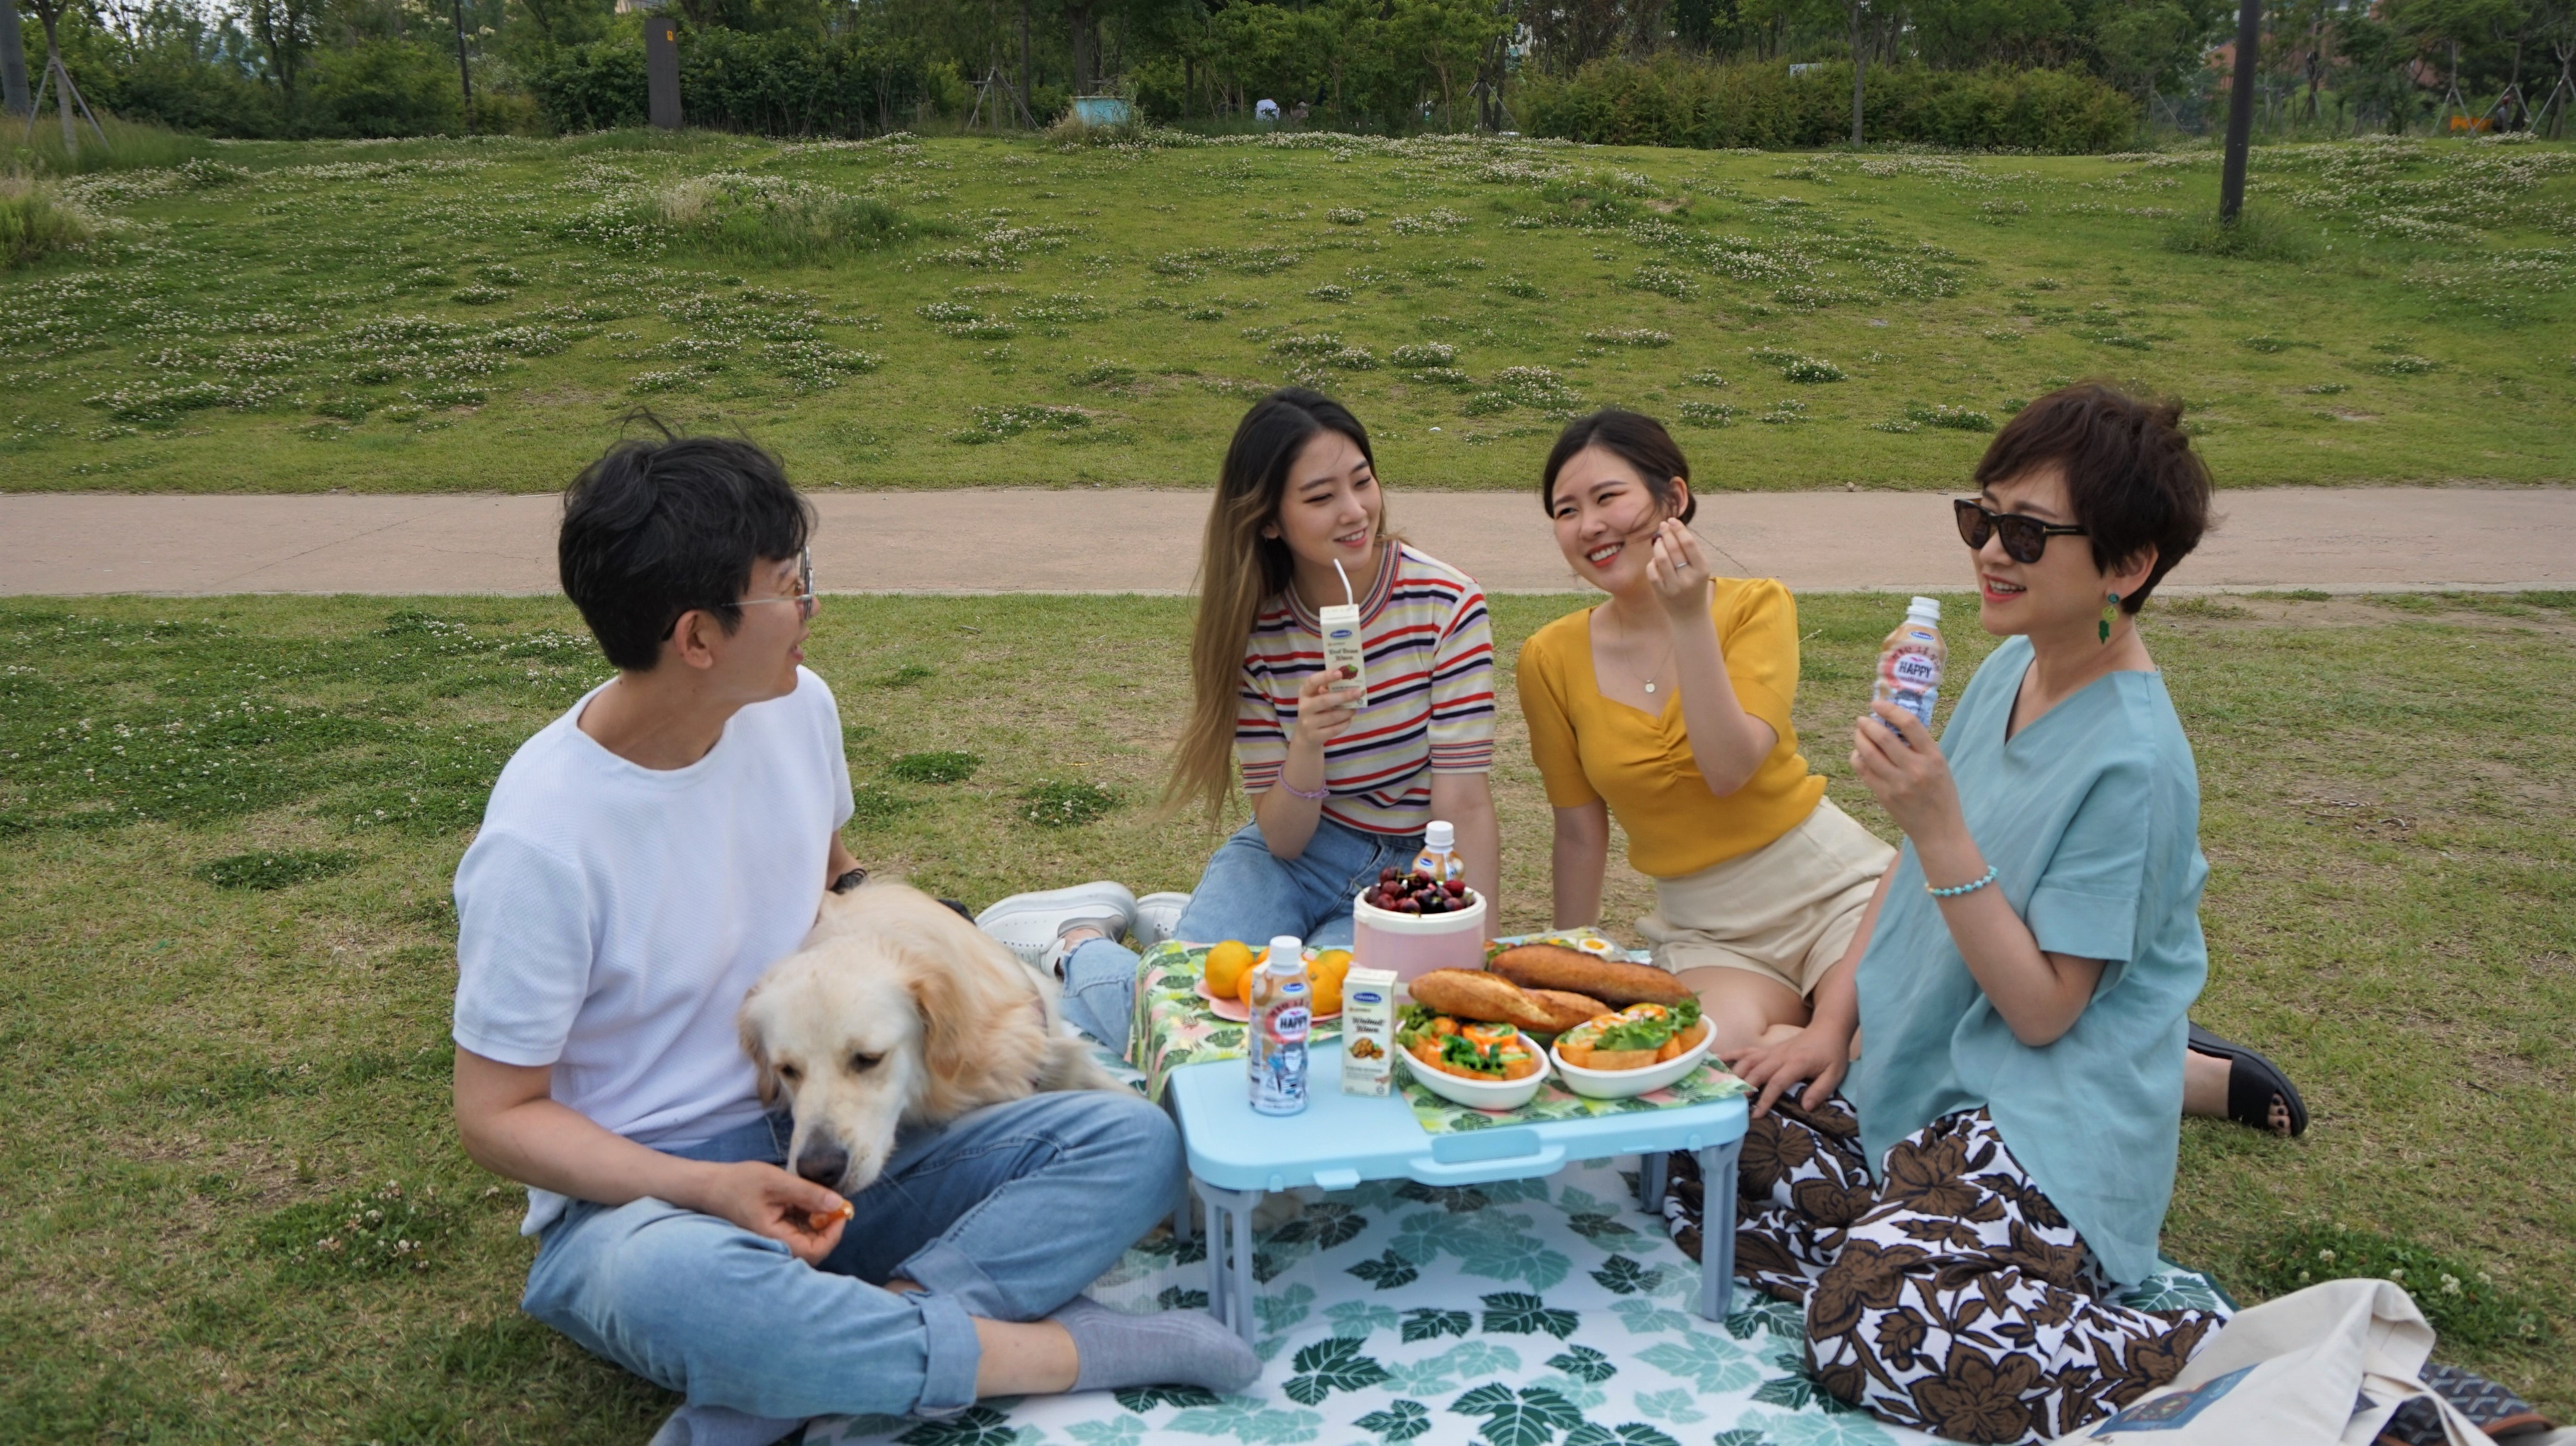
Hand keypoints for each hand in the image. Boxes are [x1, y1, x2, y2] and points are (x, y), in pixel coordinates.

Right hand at [696, 1160, 850, 1265]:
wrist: (711, 1185)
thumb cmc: (739, 1183)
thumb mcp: (776, 1182)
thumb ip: (808, 1193)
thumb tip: (838, 1203)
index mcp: (774, 1238)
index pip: (814, 1251)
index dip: (833, 1234)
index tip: (841, 1211)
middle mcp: (775, 1245)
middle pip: (813, 1248)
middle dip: (829, 1227)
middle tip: (835, 1202)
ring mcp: (775, 1240)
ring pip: (807, 1239)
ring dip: (819, 1221)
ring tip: (819, 1198)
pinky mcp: (775, 1231)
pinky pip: (798, 1231)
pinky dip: (808, 1217)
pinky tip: (805, 1200)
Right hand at [1292, 666, 1362, 747]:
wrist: (1305, 736)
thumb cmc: (1315, 711)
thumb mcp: (1316, 698)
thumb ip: (1328, 690)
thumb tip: (1350, 682)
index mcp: (1304, 693)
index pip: (1312, 682)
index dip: (1325, 676)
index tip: (1340, 673)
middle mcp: (1304, 707)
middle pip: (1324, 700)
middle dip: (1343, 696)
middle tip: (1358, 692)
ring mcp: (1308, 723)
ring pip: (1332, 716)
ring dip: (1347, 711)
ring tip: (1355, 707)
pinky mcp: (1315, 736)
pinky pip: (1335, 729)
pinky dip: (1345, 723)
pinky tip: (1349, 719)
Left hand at [1644, 519, 1713, 619]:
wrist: (1690, 615)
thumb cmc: (1694, 586)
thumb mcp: (1699, 570)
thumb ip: (1689, 552)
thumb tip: (1673, 529)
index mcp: (1702, 569)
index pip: (1689, 544)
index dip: (1679, 529)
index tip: (1672, 520)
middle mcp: (1689, 578)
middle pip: (1674, 549)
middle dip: (1666, 533)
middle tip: (1662, 526)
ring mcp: (1674, 586)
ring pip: (1661, 559)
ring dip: (1658, 546)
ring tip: (1658, 541)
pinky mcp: (1662, 593)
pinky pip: (1652, 572)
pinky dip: (1652, 563)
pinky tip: (1655, 560)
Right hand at [1725, 1024, 1850, 1117]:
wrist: (1828, 1029)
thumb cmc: (1832, 1053)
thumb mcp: (1835, 1073)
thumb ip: (1821, 1090)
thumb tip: (1806, 1107)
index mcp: (1797, 1063)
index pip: (1777, 1082)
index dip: (1766, 1099)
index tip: (1757, 1114)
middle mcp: (1780, 1056)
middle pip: (1757, 1072)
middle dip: (1746, 1088)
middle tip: (1737, 1104)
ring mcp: (1771, 1051)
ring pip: (1748, 1061)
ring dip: (1736, 1075)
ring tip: (1726, 1089)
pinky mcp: (1767, 1049)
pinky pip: (1746, 1051)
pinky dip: (1730, 1055)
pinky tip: (1716, 1060)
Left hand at [1849, 701, 1962, 840]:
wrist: (1939, 831)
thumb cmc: (1941, 796)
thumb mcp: (1940, 766)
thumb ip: (1921, 747)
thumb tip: (1893, 724)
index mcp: (1933, 757)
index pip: (1910, 724)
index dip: (1890, 709)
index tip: (1877, 704)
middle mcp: (1915, 769)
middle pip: (1883, 737)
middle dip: (1867, 723)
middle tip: (1862, 719)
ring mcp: (1897, 783)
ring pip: (1868, 753)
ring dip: (1859, 738)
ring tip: (1858, 733)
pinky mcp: (1884, 795)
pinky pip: (1863, 770)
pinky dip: (1857, 757)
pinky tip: (1859, 754)